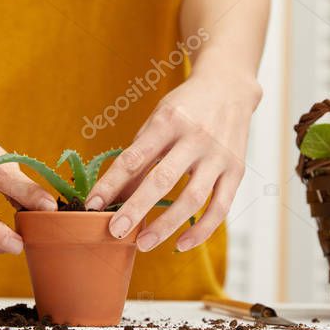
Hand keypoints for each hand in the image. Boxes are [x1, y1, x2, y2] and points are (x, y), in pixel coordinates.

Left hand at [85, 68, 261, 251]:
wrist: (229, 86)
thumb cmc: (185, 107)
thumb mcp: (157, 120)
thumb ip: (139, 155)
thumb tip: (115, 195)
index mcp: (168, 121)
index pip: (134, 157)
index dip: (111, 183)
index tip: (91, 205)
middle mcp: (196, 137)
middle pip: (162, 179)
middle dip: (136, 208)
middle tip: (114, 231)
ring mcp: (219, 155)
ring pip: (193, 198)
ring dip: (167, 225)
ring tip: (143, 244)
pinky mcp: (237, 170)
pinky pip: (220, 207)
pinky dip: (201, 230)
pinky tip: (181, 244)